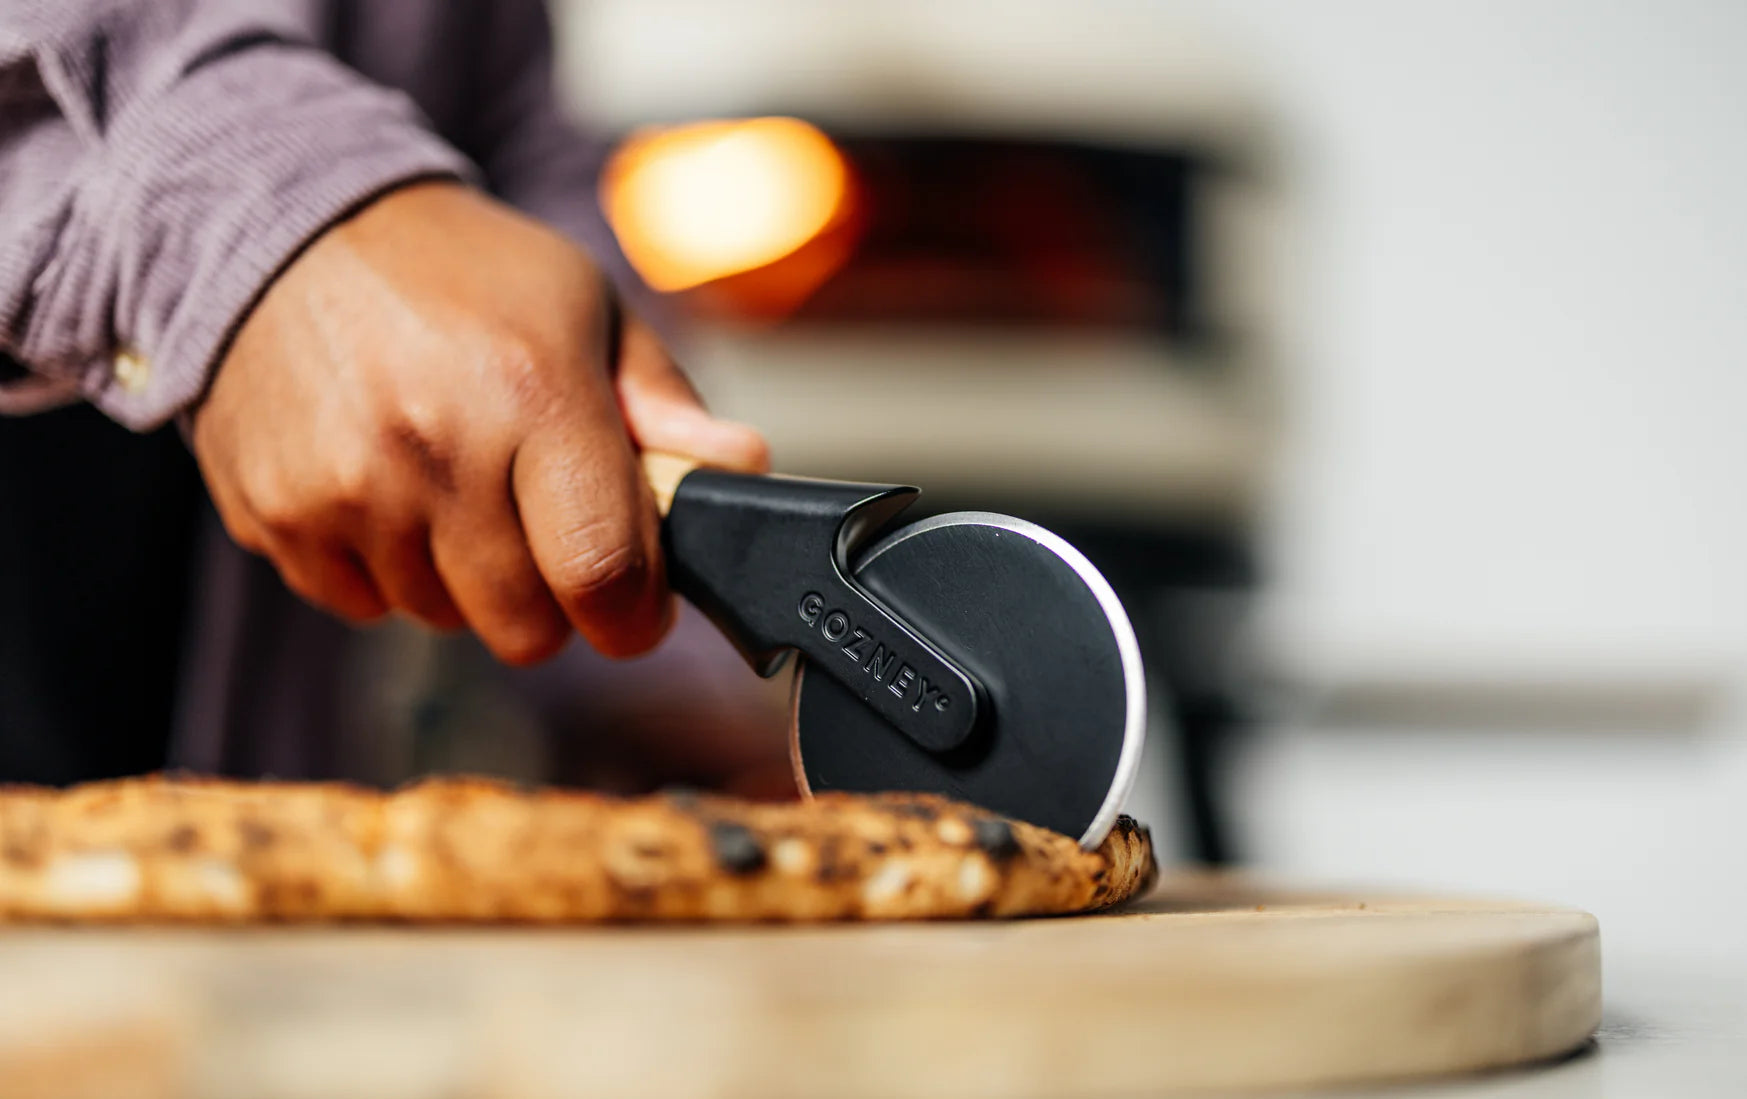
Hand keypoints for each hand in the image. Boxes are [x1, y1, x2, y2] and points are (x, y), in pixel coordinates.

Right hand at [191, 181, 767, 662]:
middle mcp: (435, 450)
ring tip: (456, 484)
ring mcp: (345, 489)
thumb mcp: (585, 306)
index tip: (639, 605)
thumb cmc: (456, 270)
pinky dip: (387, 570)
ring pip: (444, 620)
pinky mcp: (277, 514)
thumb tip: (740, 467)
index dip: (635, 616)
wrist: (284, 225)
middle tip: (544, 528)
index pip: (604, 575)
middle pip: (525, 629)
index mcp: (533, 394)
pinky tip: (389, 488)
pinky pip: (363, 604)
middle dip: (554, 599)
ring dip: (466, 580)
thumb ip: (664, 403)